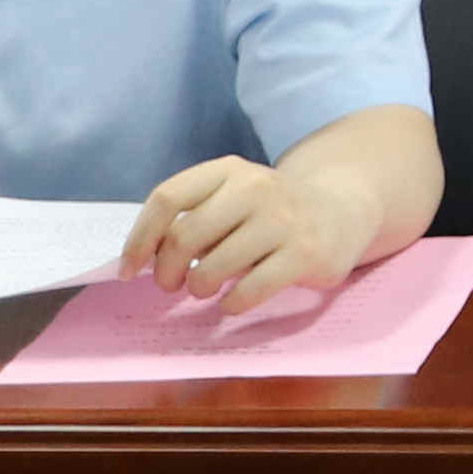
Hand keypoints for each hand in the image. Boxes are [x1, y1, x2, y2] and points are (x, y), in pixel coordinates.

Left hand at [129, 154, 366, 317]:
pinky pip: (246, 291)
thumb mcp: (232, 196)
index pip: (167, 198)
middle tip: (171, 284)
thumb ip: (192, 216)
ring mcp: (283, 220)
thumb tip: (142, 260)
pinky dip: (230, 303)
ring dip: (199, 287)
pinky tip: (234, 299)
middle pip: (184, 237)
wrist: (342, 210)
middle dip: (165, 272)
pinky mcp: (305, 254)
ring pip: (212, 268)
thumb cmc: (269, 212)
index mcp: (230, 170)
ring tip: (206, 287)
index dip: (140, 238)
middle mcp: (256, 188)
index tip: (130, 269)